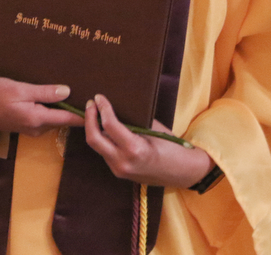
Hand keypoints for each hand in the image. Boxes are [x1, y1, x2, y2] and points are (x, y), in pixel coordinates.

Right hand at [0, 77, 83, 136]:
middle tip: (91, 96)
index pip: (67, 118)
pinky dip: (51, 108)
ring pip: (52, 118)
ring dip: (62, 108)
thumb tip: (68, 91)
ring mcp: (28, 127)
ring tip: (76, 94)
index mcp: (37, 119)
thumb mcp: (20, 89)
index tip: (99, 108)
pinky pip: (42, 117)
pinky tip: (53, 97)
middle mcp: (36, 127)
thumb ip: (44, 92)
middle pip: (61, 119)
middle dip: (75, 110)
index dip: (83, 113)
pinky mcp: (22, 123)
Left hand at [84, 94, 213, 187]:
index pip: (109, 126)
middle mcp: (123, 163)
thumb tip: (116, 105)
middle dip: (88, 119)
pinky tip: (103, 127)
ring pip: (97, 146)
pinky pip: (104, 152)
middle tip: (91, 104)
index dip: (102, 108)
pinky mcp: (119, 172)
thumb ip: (133, 120)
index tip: (99, 97)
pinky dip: (102, 138)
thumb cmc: (171, 146)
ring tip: (94, 112)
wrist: (182, 173)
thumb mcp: (154, 129)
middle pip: (94, 139)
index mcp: (134, 150)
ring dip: (93, 128)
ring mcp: (119, 170)